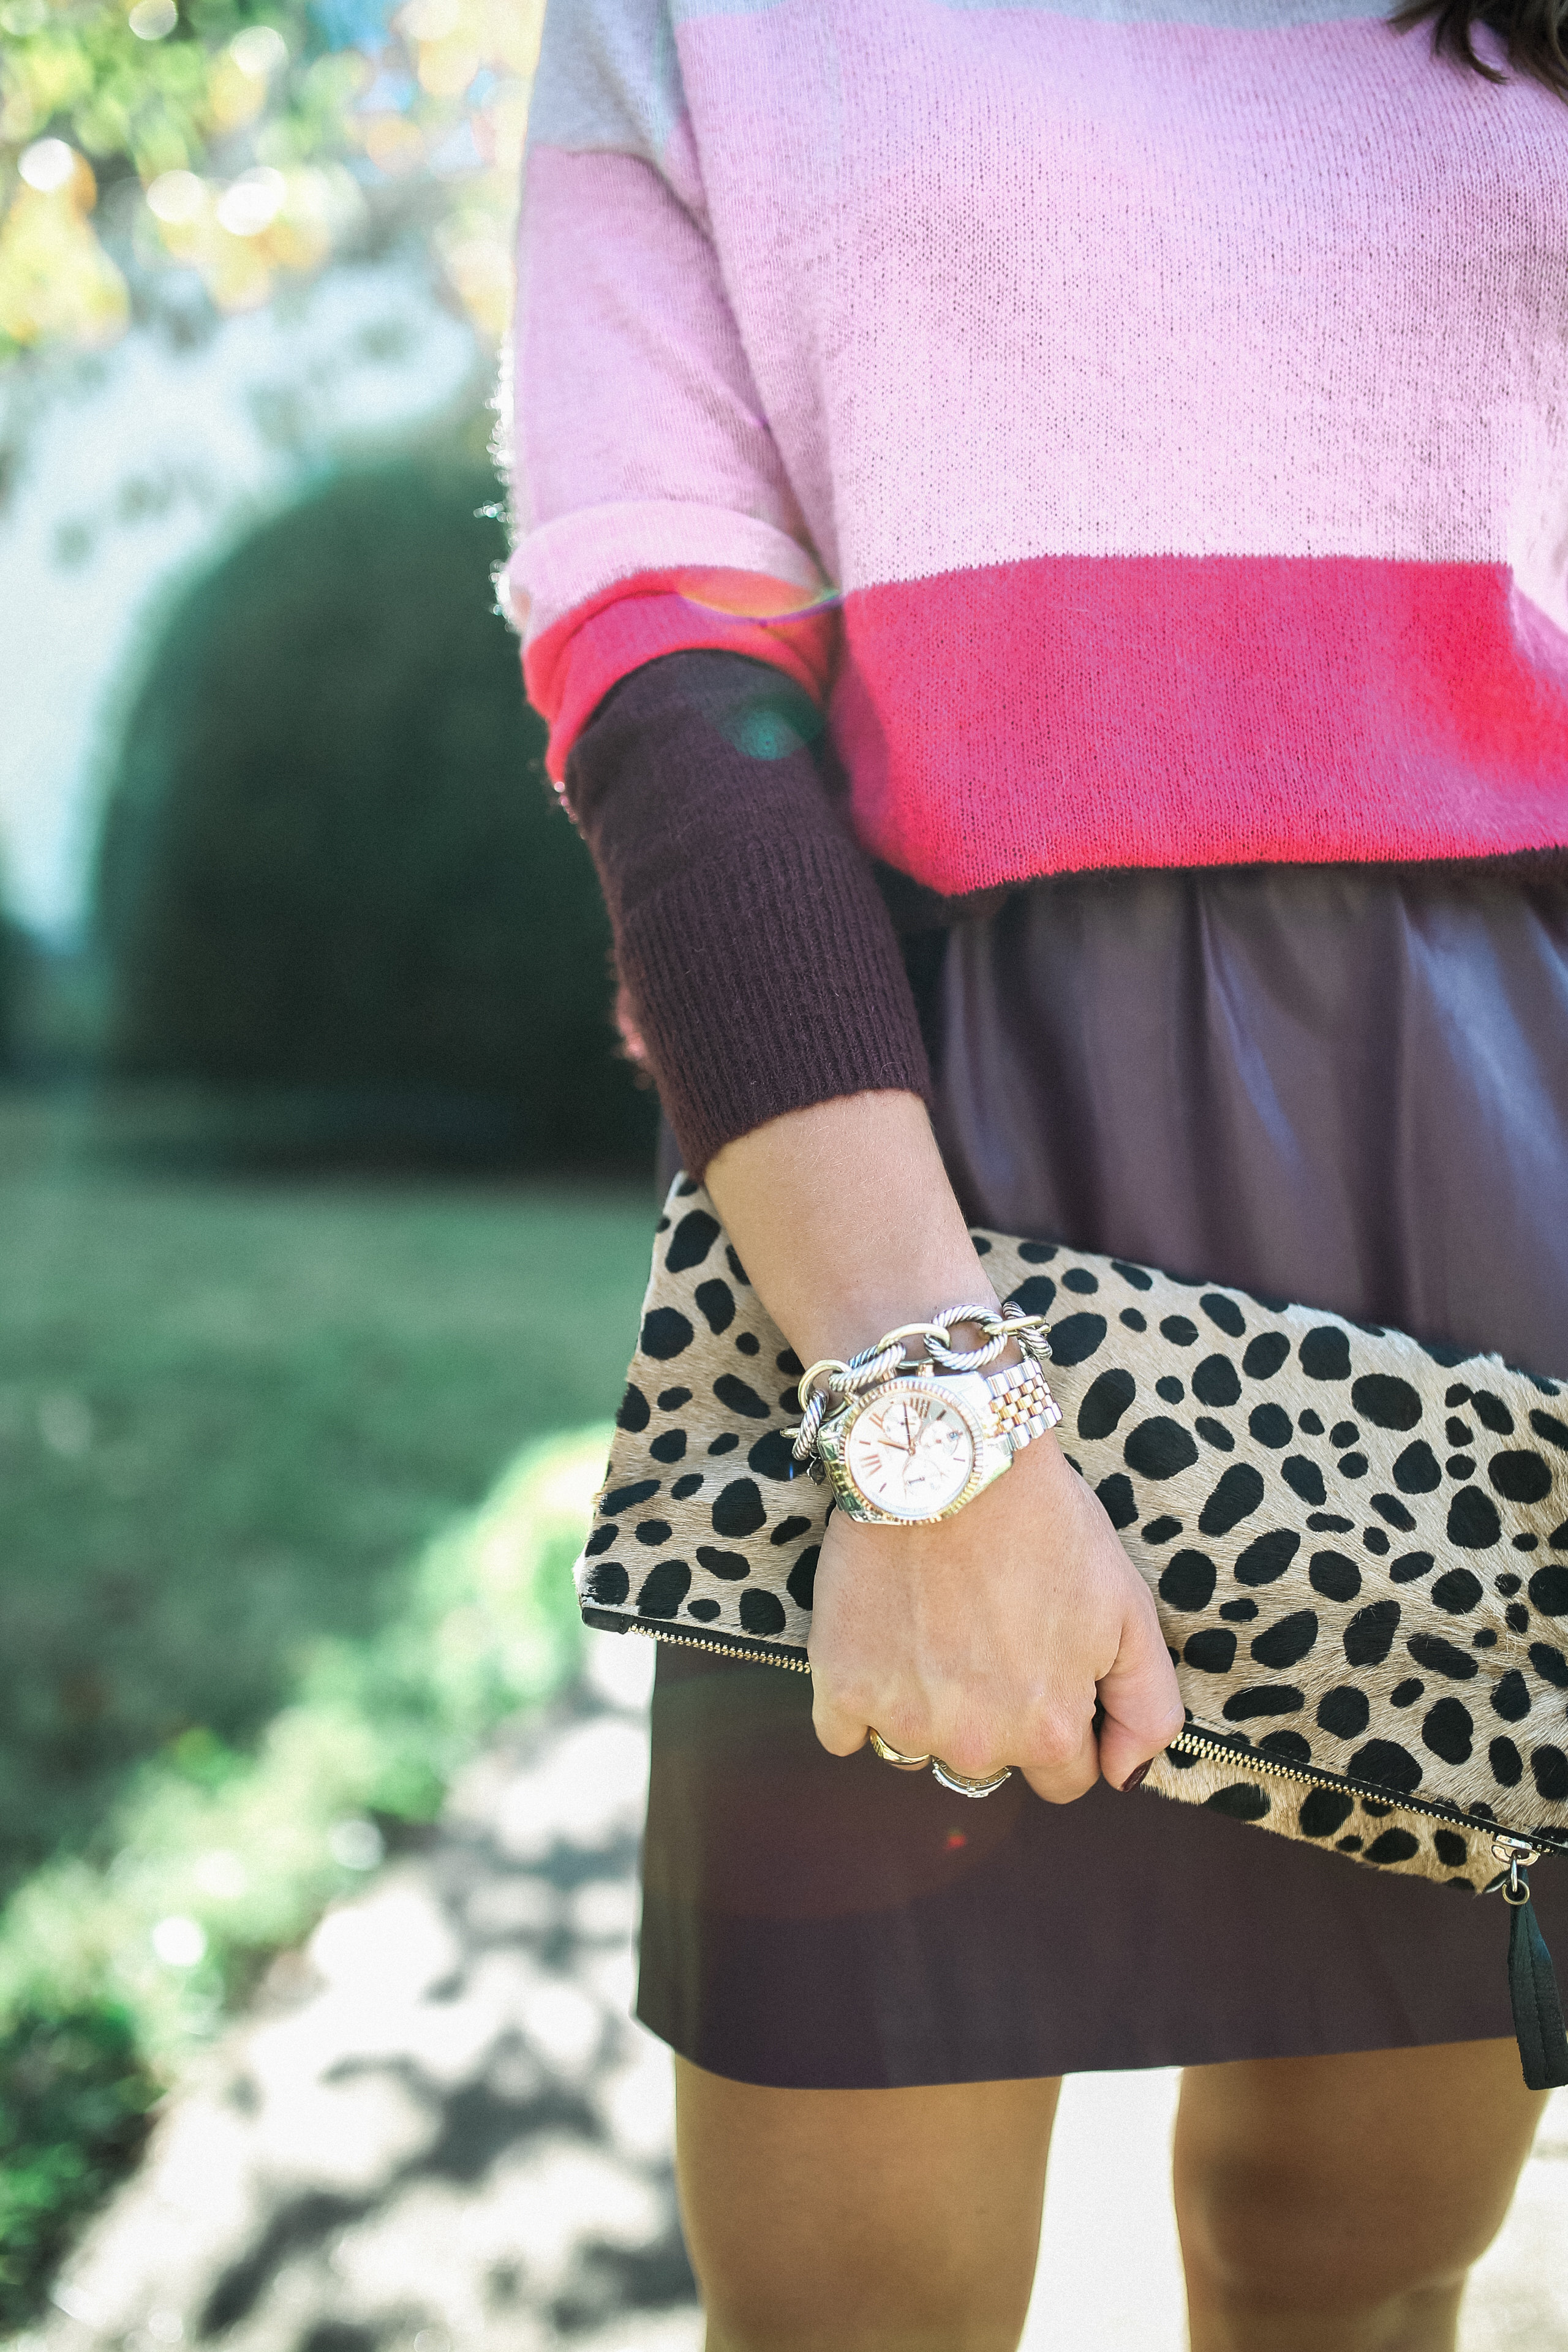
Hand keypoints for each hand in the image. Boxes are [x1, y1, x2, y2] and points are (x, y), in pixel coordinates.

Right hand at [808, 1429, 1183, 1799]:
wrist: (949, 1457)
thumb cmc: (1045, 1523)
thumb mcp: (1131, 1609)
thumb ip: (1148, 1709)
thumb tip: (1123, 1778)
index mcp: (1048, 1730)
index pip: (1064, 1777)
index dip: (1061, 1721)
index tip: (1044, 1665)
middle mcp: (975, 1743)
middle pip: (990, 1764)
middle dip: (995, 1715)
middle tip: (987, 1632)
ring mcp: (903, 1719)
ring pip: (919, 1749)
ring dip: (927, 1708)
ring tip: (935, 1626)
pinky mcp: (841, 1688)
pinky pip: (845, 1734)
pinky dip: (860, 1700)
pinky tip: (881, 1639)